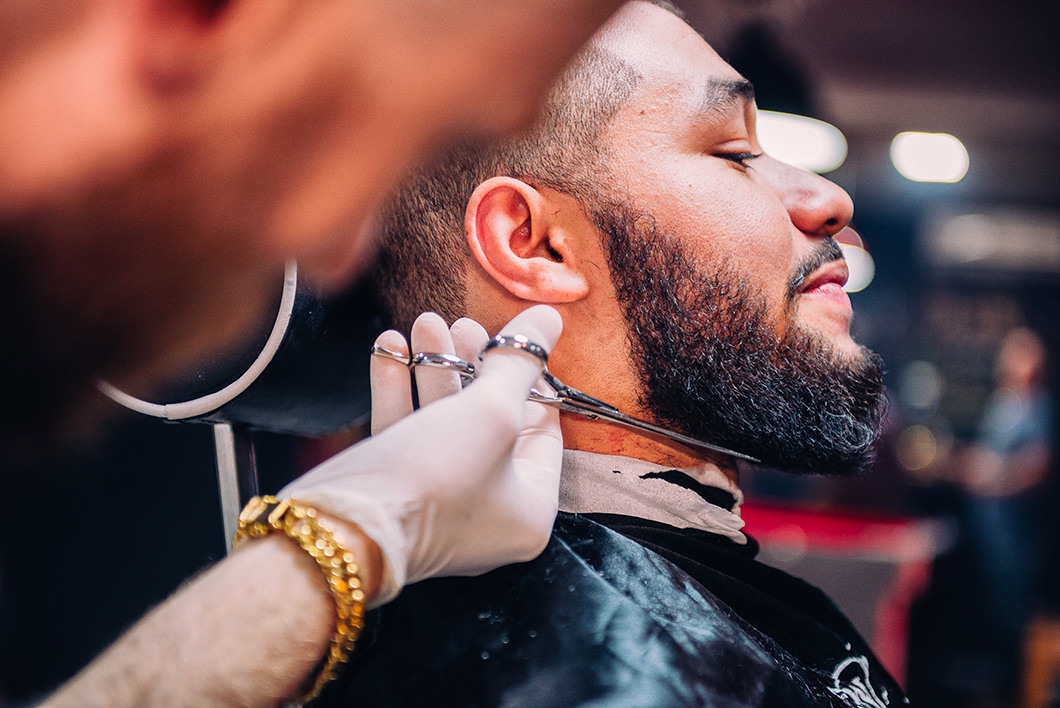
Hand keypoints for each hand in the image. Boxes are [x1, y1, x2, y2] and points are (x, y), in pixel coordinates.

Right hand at [282, 305, 562, 604]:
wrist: (347, 529)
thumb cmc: (438, 475)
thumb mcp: (493, 410)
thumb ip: (520, 362)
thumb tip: (549, 316)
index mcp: (531, 509)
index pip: (542, 429)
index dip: (529, 377)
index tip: (512, 337)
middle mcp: (490, 513)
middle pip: (490, 421)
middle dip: (471, 363)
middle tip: (459, 323)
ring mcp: (440, 505)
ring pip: (444, 422)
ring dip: (432, 367)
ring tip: (423, 323)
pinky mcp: (397, 495)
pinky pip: (407, 434)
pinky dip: (399, 390)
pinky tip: (388, 347)